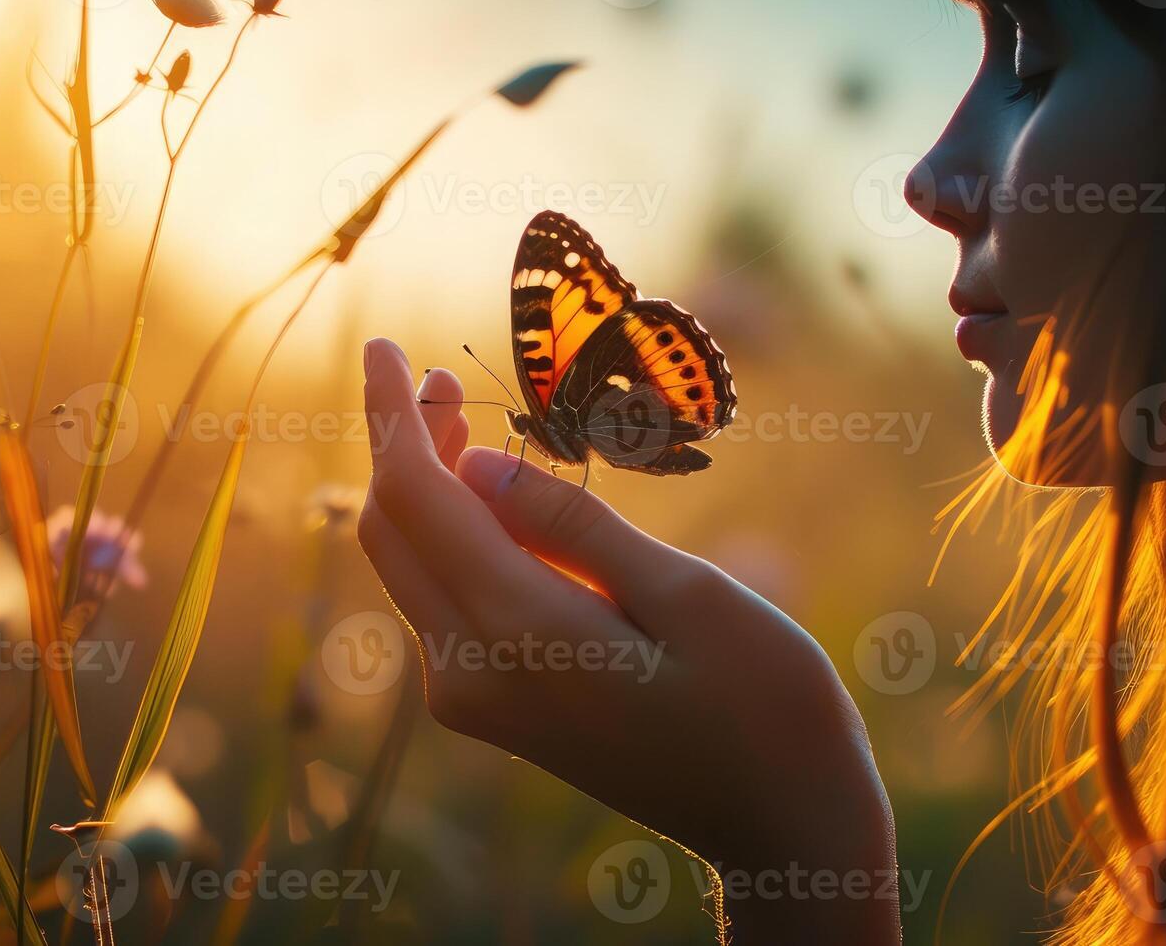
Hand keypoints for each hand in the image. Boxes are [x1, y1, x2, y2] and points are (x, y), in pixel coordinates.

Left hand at [357, 338, 899, 942]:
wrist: (781, 820)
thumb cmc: (764, 700)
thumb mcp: (687, 592)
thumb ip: (574, 527)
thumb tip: (475, 464)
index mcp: (520, 633)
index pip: (419, 498)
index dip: (394, 416)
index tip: (385, 346)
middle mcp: (472, 673)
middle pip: (394, 531)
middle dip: (403, 445)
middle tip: (440, 374)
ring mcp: (476, 700)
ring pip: (411, 567)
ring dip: (426, 489)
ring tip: (465, 419)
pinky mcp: (493, 709)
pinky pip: (443, 602)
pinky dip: (451, 538)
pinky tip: (492, 500)